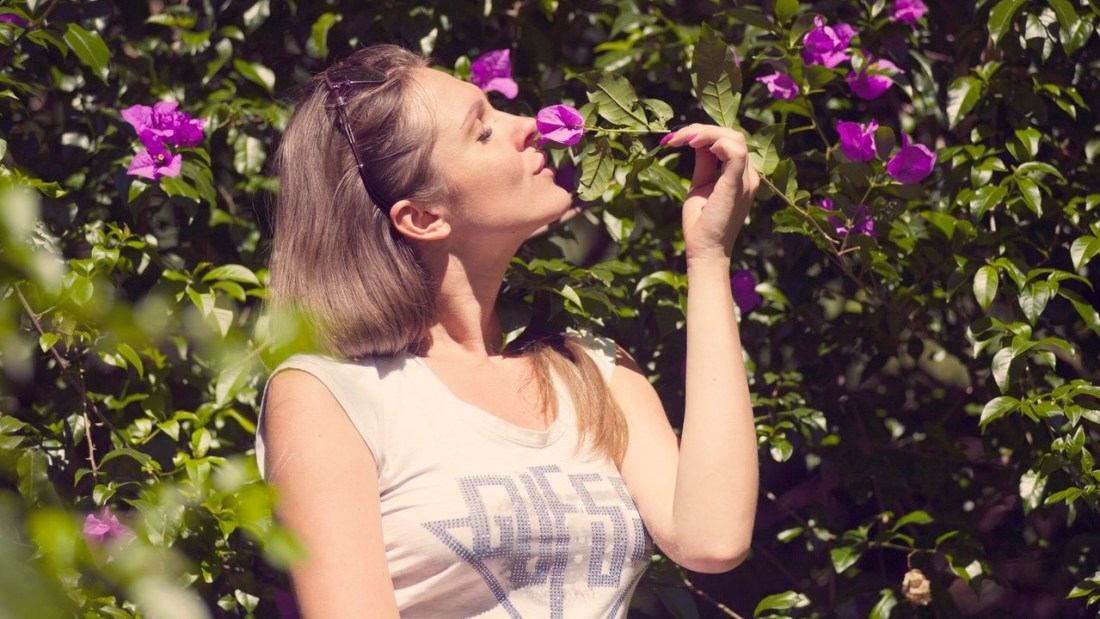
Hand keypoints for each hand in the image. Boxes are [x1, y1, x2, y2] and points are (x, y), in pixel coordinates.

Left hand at [663, 125, 759, 262]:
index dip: (703, 134)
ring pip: (734, 137)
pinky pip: (735, 151)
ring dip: (705, 132)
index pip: (728, 141)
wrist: (704, 249)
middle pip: (731, 135)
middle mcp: (749, 175)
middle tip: (673, 138)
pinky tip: (694, 144)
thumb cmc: (701, 223)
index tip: (675, 139)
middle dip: (700, 130)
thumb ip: (704, 163)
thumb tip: (698, 142)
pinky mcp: (737, 184)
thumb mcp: (700, 185)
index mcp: (741, 175)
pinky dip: (715, 141)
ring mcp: (745, 179)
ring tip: (681, 139)